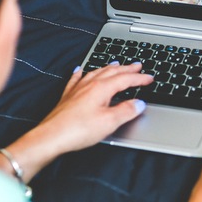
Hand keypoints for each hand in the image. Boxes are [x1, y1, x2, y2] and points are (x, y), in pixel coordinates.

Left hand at [0, 62, 152, 181]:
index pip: (125, 79)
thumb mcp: (109, 122)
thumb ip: (126, 111)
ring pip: (96, 72)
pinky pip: (77, 79)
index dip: (139, 78)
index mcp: (101, 88)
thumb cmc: (78, 130)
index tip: (149, 78)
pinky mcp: (68, 97)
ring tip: (116, 64)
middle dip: (127, 68)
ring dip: (109, 68)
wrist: (51, 137)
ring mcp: (77, 89)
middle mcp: (89, 85)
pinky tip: (80, 70)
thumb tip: (138, 103)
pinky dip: (82, 73)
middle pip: (112, 72)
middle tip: (137, 65)